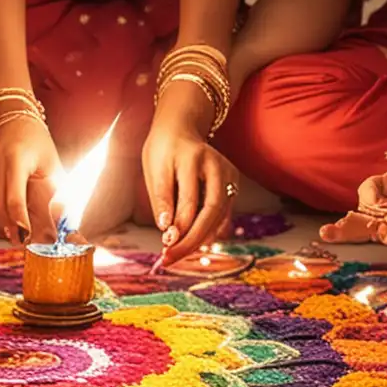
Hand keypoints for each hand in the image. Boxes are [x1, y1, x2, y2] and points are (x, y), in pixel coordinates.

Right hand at [0, 114, 62, 243]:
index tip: (26, 236)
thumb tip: (66, 223)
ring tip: (13, 238)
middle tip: (24, 244)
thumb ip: (56, 192)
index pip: (14, 196)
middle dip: (9, 227)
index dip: (19, 219)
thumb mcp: (51, 164)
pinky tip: (3, 227)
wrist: (12, 120)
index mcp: (16, 159)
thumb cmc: (37, 142)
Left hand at [141, 114, 237, 263]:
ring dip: (200, 239)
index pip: (187, 196)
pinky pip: (223, 214)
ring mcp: (228, 173)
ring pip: (219, 214)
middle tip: (171, 257)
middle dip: (192, 237)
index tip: (165, 243)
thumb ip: (162, 200)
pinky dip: (209, 231)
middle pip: (210, 208)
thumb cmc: (162, 151)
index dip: (177, 222)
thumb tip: (169, 233)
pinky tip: (192, 243)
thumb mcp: (153, 170)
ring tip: (178, 254)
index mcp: (191, 156)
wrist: (180, 129)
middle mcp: (215, 163)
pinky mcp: (233, 182)